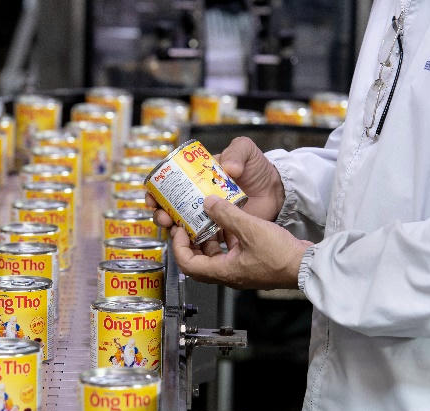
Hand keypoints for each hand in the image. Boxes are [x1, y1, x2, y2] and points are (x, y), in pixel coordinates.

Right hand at [145, 136, 285, 226]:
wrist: (278, 190)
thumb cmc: (258, 168)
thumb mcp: (246, 150)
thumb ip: (237, 151)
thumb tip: (227, 168)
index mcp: (198, 177)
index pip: (170, 183)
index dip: (157, 191)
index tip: (152, 197)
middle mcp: (199, 197)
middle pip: (171, 208)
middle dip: (161, 213)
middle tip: (163, 216)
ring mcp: (209, 215)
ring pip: (183, 225)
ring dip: (174, 229)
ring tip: (175, 230)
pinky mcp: (221, 230)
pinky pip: (204, 238)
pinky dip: (196, 241)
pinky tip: (193, 240)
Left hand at [171, 195, 311, 289]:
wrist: (307, 265)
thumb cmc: (281, 255)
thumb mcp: (250, 228)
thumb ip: (227, 214)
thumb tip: (208, 203)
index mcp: (223, 272)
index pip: (188, 265)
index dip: (178, 247)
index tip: (178, 230)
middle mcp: (229, 274)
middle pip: (198, 261)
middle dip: (190, 241)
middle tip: (188, 224)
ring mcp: (240, 270)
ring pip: (214, 255)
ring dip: (209, 238)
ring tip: (207, 219)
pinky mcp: (251, 263)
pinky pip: (230, 251)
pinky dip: (226, 238)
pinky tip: (230, 221)